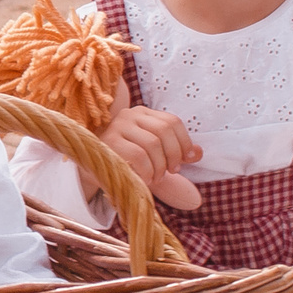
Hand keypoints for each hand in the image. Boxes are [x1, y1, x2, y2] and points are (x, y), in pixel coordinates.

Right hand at [101, 79, 203, 210]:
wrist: (93, 170)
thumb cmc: (127, 161)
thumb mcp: (155, 155)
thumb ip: (176, 153)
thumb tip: (199, 153)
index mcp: (143, 113)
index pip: (172, 121)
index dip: (184, 143)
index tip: (186, 161)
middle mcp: (129, 115)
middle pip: (164, 131)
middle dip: (173, 155)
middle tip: (171, 172)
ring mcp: (117, 127)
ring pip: (152, 144)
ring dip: (159, 166)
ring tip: (157, 178)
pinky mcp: (107, 142)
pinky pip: (138, 156)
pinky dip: (147, 171)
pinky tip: (145, 179)